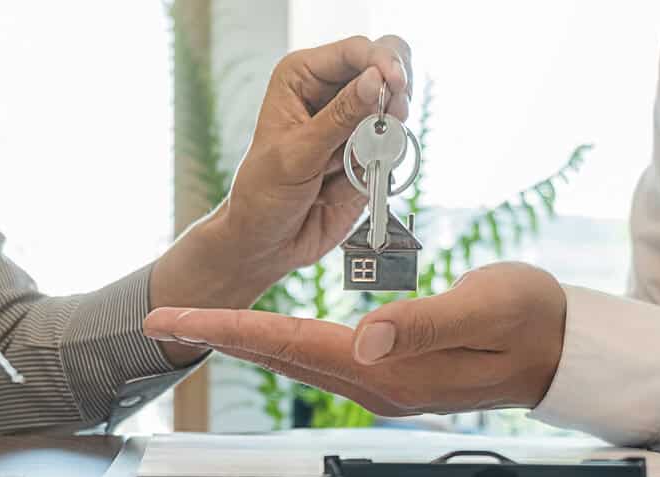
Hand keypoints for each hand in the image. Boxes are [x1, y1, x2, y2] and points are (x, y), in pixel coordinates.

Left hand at [142, 263, 567, 415]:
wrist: (565, 347)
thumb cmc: (532, 318)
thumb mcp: (484, 308)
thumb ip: (423, 323)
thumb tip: (361, 338)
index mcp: (391, 369)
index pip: (291, 345)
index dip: (229, 330)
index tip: (177, 320)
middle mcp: (377, 384)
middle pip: (278, 358)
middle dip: (216, 337)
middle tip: (157, 320)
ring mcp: (382, 384)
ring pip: (294, 361)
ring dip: (241, 342)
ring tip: (194, 325)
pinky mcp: (392, 373)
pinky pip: (318, 359)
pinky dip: (279, 344)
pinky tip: (262, 335)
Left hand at [148, 34, 413, 363]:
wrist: (267, 243)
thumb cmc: (263, 196)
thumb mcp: (297, 156)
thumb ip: (339, 118)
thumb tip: (375, 82)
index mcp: (301, 77)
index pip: (354, 51)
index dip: (381, 61)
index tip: (395, 85)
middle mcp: (329, 92)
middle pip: (384, 66)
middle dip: (395, 89)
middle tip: (395, 114)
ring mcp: (352, 121)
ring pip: (396, 105)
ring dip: (390, 130)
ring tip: (367, 155)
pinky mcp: (367, 151)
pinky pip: (395, 144)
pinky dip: (389, 158)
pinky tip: (364, 174)